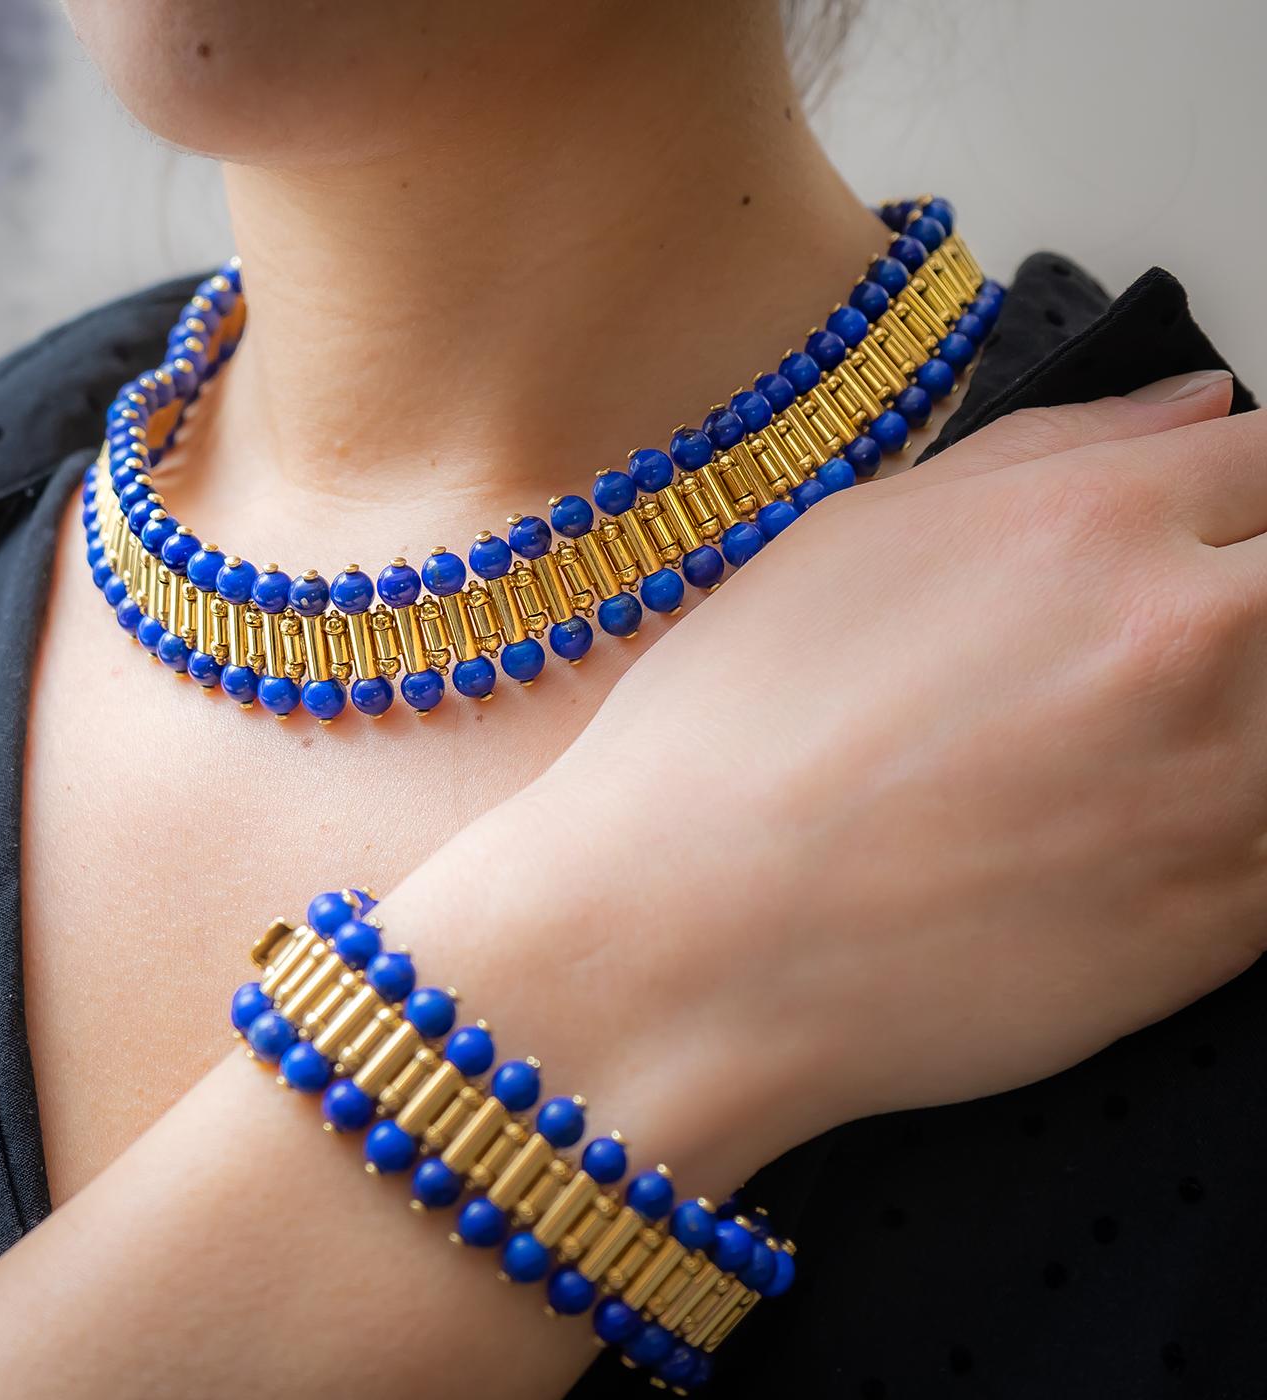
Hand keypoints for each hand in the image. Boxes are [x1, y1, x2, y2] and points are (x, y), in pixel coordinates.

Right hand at [388, 371, 1266, 1192]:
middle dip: (1244, 597)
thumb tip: (1191, 415)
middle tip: (1127, 660)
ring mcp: (1223, 793)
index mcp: (1090, 524)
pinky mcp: (1222, 926)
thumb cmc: (729, 744)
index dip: (1239, 499)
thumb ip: (1045, 452)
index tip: (1209, 533)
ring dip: (1233, 718)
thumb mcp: (849, 539)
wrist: (690, 944)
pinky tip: (1094, 841)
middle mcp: (1186, 641)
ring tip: (1086, 758)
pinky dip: (1221, 826)